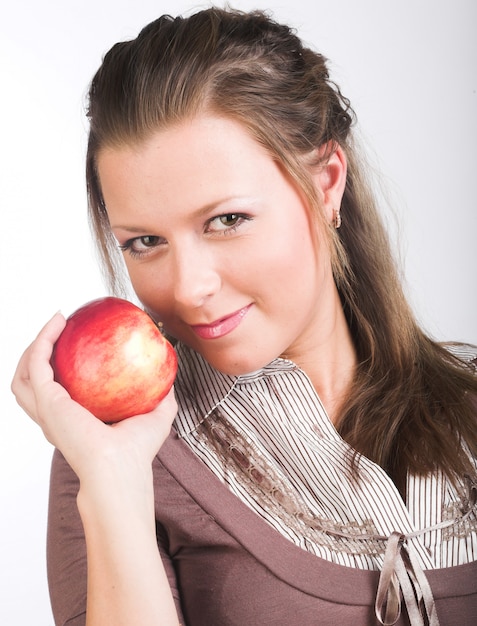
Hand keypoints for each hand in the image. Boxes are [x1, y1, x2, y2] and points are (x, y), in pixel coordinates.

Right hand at [11, 312, 177, 480]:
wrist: (122, 467)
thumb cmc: (136, 451)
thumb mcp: (158, 415)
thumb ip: (163, 394)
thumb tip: (170, 372)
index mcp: (74, 420)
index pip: (56, 392)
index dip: (59, 368)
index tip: (75, 342)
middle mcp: (55, 416)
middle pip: (31, 381)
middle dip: (39, 354)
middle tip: (61, 329)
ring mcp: (47, 410)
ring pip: (23, 374)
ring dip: (34, 346)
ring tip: (56, 322)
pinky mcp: (47, 400)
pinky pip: (37, 362)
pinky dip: (42, 340)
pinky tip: (59, 321)